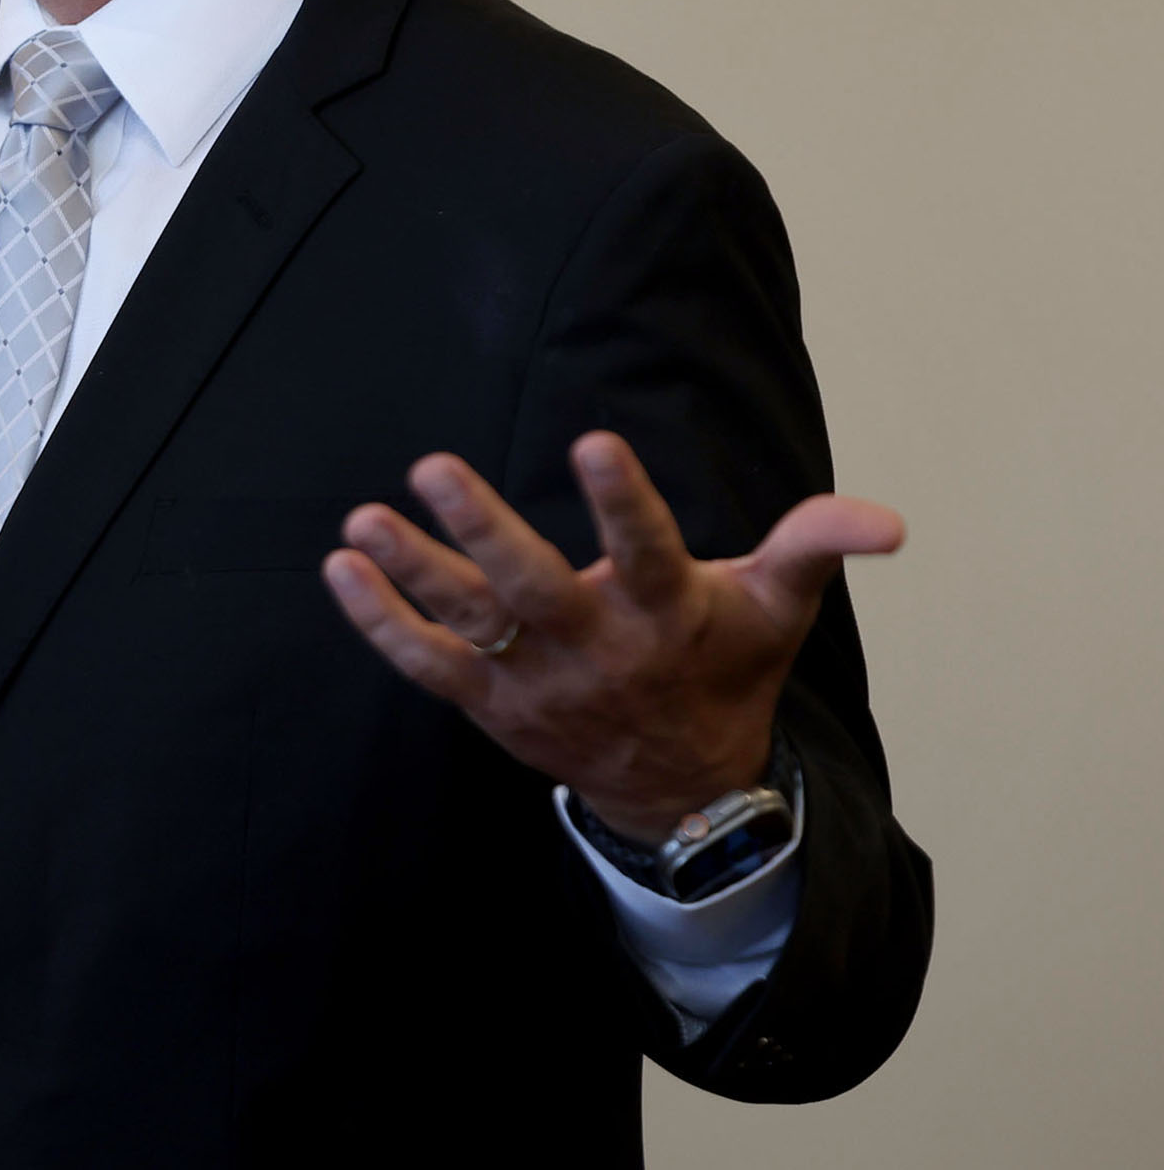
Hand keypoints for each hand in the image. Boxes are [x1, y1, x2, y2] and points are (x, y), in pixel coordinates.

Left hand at [321, 431, 902, 843]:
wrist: (681, 789)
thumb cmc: (724, 669)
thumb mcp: (776, 609)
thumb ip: (813, 547)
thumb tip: (889, 519)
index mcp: (666, 613)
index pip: (646, 548)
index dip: (622, 500)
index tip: (592, 441)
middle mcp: (595, 647)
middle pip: (531, 587)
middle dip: (481, 528)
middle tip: (433, 465)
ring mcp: (536, 680)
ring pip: (468, 622)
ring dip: (411, 570)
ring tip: (360, 519)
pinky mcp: (491, 702)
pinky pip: (426, 662)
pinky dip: (379, 620)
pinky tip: (341, 567)